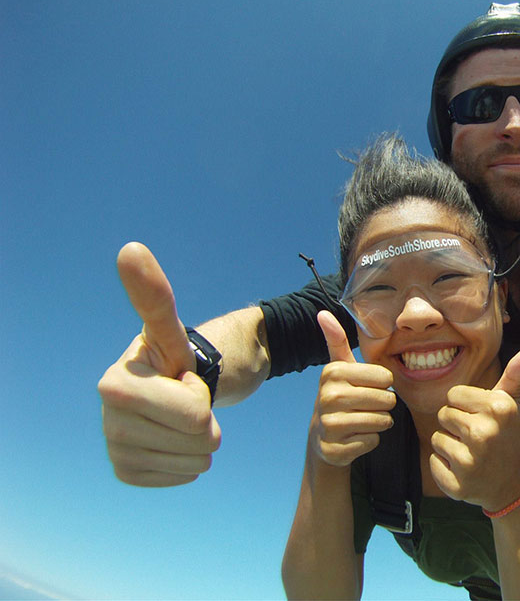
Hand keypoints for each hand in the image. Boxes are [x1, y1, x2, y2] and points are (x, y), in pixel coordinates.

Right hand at [97, 242, 220, 486]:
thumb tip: (131, 249)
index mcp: (114, 385)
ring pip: (195, 463)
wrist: (185, 382)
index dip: (201, 396)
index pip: (194, 414)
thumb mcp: (173, 328)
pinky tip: (176, 437)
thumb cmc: (183, 354)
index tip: (182, 378)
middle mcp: (107, 420)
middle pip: (198, 440)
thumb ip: (153, 296)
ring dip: (201, 441)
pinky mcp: (127, 471)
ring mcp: (114, 449)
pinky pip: (181, 477)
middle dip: (206, 420)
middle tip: (188, 398)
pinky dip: (190, 461)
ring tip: (183, 416)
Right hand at [310, 311, 395, 466]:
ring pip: (382, 421)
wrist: (323, 435)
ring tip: (364, 418)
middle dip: (385, 404)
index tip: (368, 386)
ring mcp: (330, 425)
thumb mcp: (339, 367)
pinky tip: (356, 435)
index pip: (385, 377)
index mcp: (333, 372)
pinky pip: (373, 441)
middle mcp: (328, 397)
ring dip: (380, 422)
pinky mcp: (336, 449)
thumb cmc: (341, 395)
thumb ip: (336, 341)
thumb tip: (322, 313)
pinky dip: (371, 440)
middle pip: (387, 399)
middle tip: (369, 405)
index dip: (383, 384)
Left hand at [430, 344, 519, 511]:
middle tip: (478, 436)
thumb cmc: (512, 436)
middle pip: (443, 414)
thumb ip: (517, 372)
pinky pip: (434, 463)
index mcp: (496, 408)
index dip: (465, 405)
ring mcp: (470, 461)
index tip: (481, 416)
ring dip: (450, 445)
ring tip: (473, 452)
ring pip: (437, 439)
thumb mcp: (514, 402)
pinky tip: (466, 470)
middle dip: (457, 424)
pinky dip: (445, 467)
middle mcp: (483, 433)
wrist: (519, 485)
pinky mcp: (458, 485)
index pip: (453, 395)